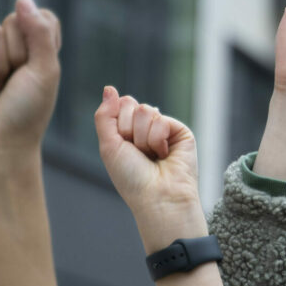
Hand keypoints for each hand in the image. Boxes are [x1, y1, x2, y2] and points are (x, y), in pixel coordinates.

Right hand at [0, 0, 61, 168]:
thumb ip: (39, 32)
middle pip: (14, 21)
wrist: (1, 143)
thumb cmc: (29, 110)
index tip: (39, 61)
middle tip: (17, 81)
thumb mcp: (45, 70)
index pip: (41, 16)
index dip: (39, 34)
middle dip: (18, 54)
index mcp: (39, 50)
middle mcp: (13, 49)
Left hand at [94, 87, 204, 251]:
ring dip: (143, 138)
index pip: (120, 105)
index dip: (118, 124)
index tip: (123, 147)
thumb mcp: (109, 146)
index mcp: (128, 131)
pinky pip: (162, 119)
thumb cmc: (132, 178)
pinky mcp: (180, 132)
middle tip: (138, 152)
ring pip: (146, 110)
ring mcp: (164, 129)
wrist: (157, 196)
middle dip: (129, 129)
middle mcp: (146, 128)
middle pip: (131, 104)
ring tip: (152, 156)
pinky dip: (158, 139)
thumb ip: (105, 116)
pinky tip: (164, 155)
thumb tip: (109, 88)